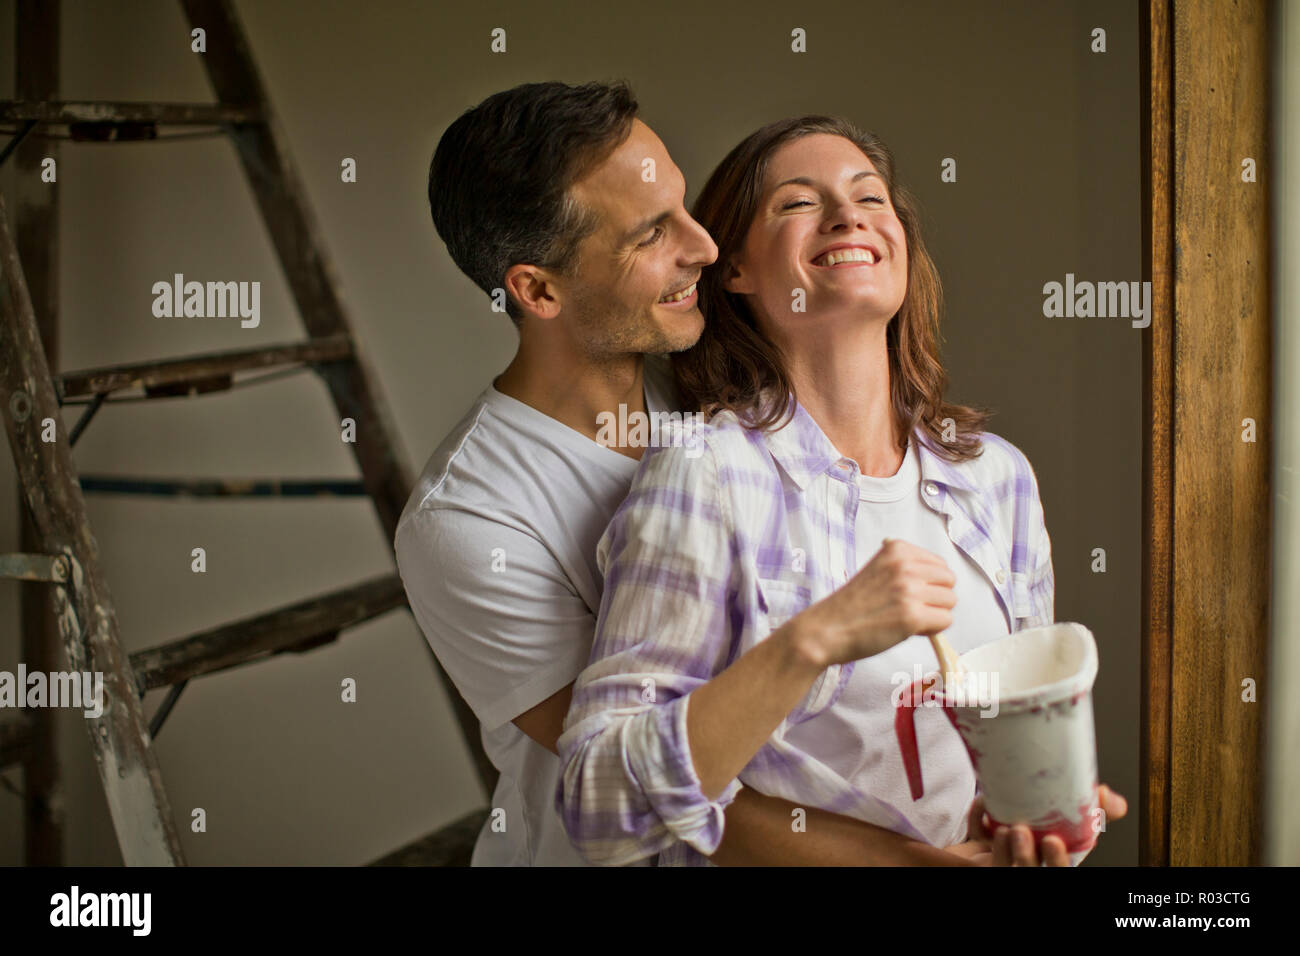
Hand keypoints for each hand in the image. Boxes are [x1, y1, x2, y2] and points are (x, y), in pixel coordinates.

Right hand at [794, 538, 955, 666]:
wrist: (826, 629)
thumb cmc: (851, 605)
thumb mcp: (877, 570)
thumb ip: (905, 568)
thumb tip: (938, 581)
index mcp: (897, 550)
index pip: (939, 564)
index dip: (929, 583)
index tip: (908, 593)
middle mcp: (905, 565)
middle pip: (949, 581)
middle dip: (936, 598)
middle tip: (911, 608)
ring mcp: (909, 590)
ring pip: (950, 602)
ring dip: (934, 614)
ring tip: (907, 619)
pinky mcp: (912, 616)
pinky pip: (945, 621)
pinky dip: (932, 630)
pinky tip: (909, 630)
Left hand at [965, 783, 1128, 865]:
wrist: (1002, 818)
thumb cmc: (1039, 823)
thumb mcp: (1069, 817)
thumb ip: (1094, 811)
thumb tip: (1115, 801)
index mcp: (1050, 859)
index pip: (1057, 868)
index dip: (1056, 860)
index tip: (1052, 840)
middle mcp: (1026, 863)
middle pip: (1027, 871)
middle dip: (1025, 856)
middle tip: (1020, 831)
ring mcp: (1001, 860)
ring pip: (1001, 866)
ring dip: (1001, 847)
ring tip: (1003, 826)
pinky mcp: (976, 852)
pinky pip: (975, 841)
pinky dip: (978, 820)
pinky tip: (984, 805)